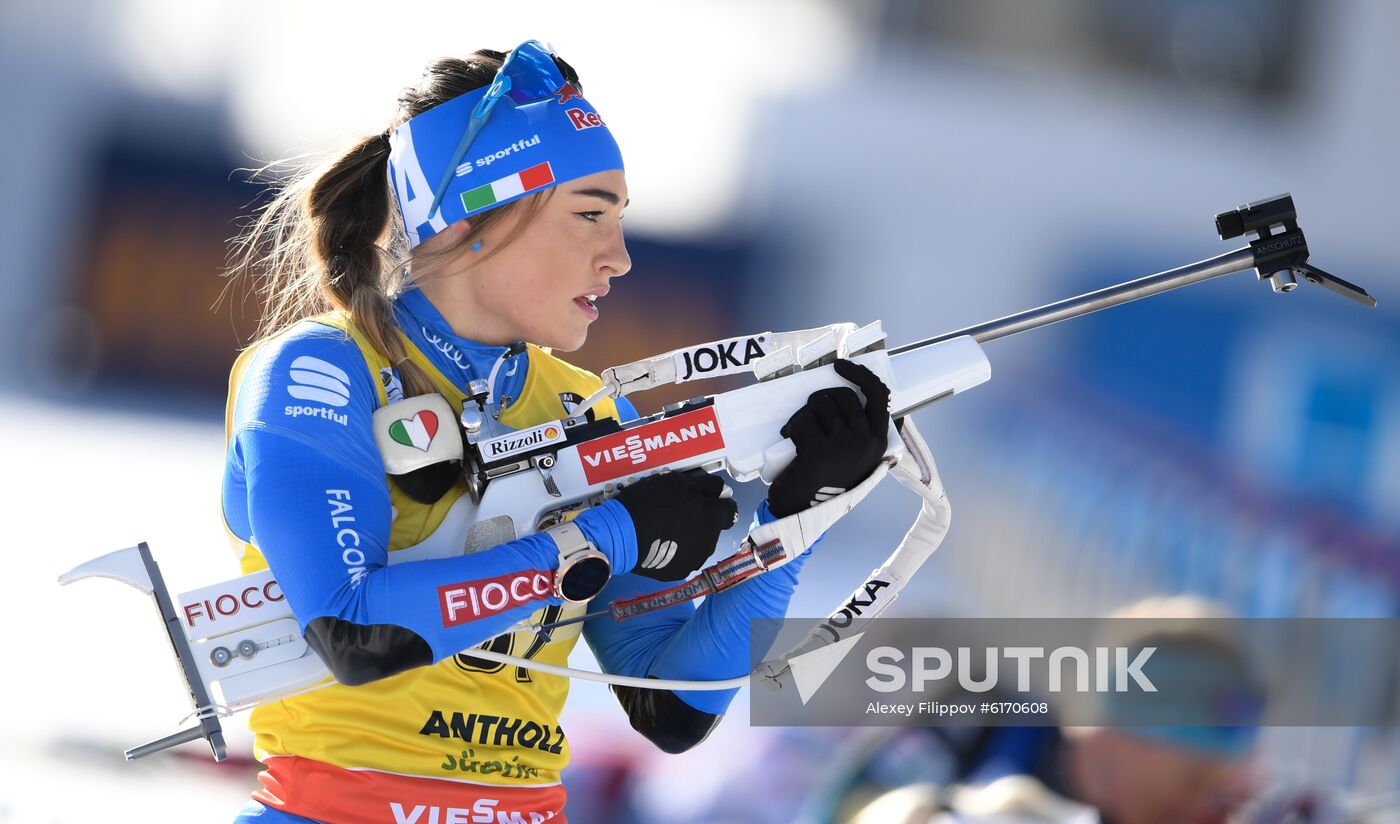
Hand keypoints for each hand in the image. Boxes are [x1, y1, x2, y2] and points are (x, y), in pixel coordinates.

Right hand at [615, 469, 738, 580]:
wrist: (621, 534)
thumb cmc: (651, 502)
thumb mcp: (677, 482)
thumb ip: (704, 486)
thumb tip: (722, 489)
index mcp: (712, 519)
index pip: (730, 511)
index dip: (719, 503)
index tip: (704, 500)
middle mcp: (710, 542)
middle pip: (713, 528)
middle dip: (702, 520)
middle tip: (678, 512)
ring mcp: (694, 560)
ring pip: (699, 544)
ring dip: (690, 536)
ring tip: (667, 529)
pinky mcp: (679, 573)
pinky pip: (684, 558)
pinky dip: (677, 551)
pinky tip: (661, 543)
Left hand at [768, 359, 890, 517]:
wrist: (800, 513)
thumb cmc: (823, 481)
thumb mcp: (852, 457)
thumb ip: (856, 430)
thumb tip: (846, 389)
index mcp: (877, 441)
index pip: (879, 395)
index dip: (860, 374)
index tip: (841, 365)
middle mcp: (865, 442)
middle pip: (841, 395)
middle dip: (819, 399)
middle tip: (808, 417)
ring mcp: (844, 446)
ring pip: (819, 405)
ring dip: (803, 416)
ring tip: (800, 436)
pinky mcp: (819, 451)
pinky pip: (803, 421)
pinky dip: (792, 429)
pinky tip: (792, 446)